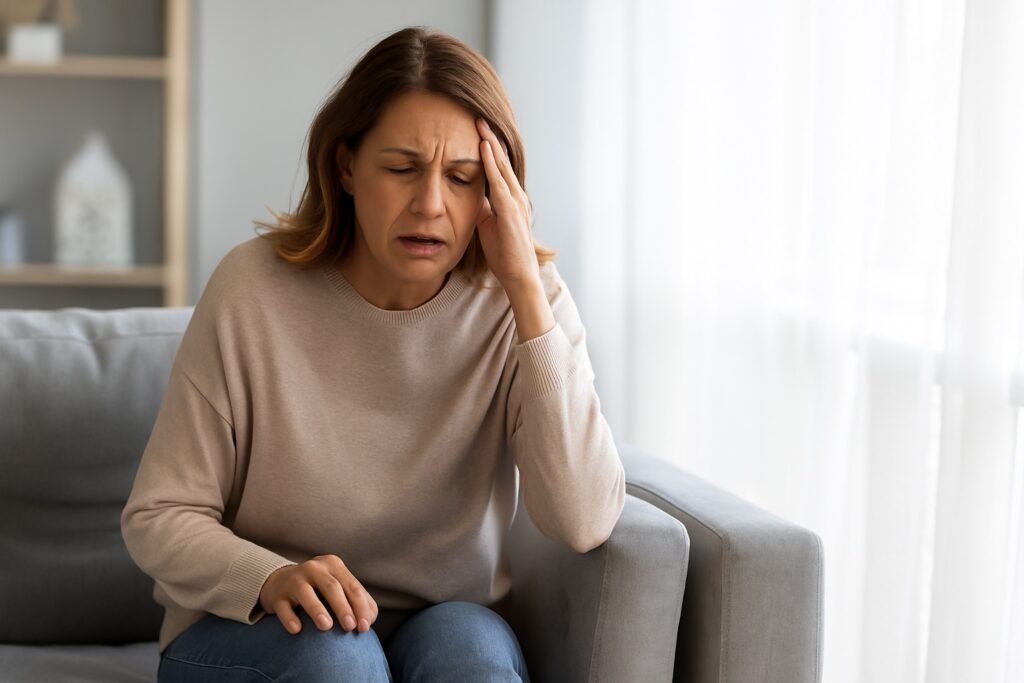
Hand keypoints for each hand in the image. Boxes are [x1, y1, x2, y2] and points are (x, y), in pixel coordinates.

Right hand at [258, 554, 378, 634]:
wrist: (281, 583)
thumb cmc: (318, 589)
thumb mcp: (338, 587)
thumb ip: (356, 600)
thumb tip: (369, 620)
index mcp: (334, 565)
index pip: (352, 586)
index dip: (361, 607)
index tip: (365, 627)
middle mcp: (314, 568)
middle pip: (332, 587)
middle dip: (343, 607)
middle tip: (350, 627)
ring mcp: (294, 579)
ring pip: (306, 593)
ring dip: (317, 609)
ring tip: (326, 627)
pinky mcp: (278, 594)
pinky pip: (283, 606)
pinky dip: (290, 618)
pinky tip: (297, 630)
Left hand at [474, 117, 541, 291]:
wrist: (519, 276)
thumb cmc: (504, 254)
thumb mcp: (488, 225)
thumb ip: (482, 208)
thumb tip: (471, 196)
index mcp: (510, 199)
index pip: (499, 168)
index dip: (490, 148)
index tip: (478, 130)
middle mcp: (516, 196)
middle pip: (502, 160)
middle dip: (490, 138)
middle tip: (478, 117)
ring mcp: (515, 202)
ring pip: (502, 166)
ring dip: (491, 144)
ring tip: (480, 124)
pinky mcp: (510, 211)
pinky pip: (499, 182)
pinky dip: (492, 163)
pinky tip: (484, 148)